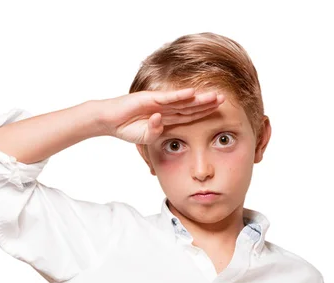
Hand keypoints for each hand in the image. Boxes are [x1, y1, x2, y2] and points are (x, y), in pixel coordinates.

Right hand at [99, 88, 225, 144]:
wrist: (109, 121)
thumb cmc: (126, 129)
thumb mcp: (145, 138)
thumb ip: (156, 133)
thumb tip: (161, 125)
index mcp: (166, 118)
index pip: (188, 115)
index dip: (203, 114)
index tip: (217, 112)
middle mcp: (165, 108)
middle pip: (190, 106)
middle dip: (207, 103)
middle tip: (224, 99)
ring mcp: (158, 102)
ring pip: (183, 100)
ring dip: (199, 98)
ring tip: (215, 96)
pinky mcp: (149, 98)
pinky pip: (167, 98)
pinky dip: (180, 95)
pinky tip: (192, 93)